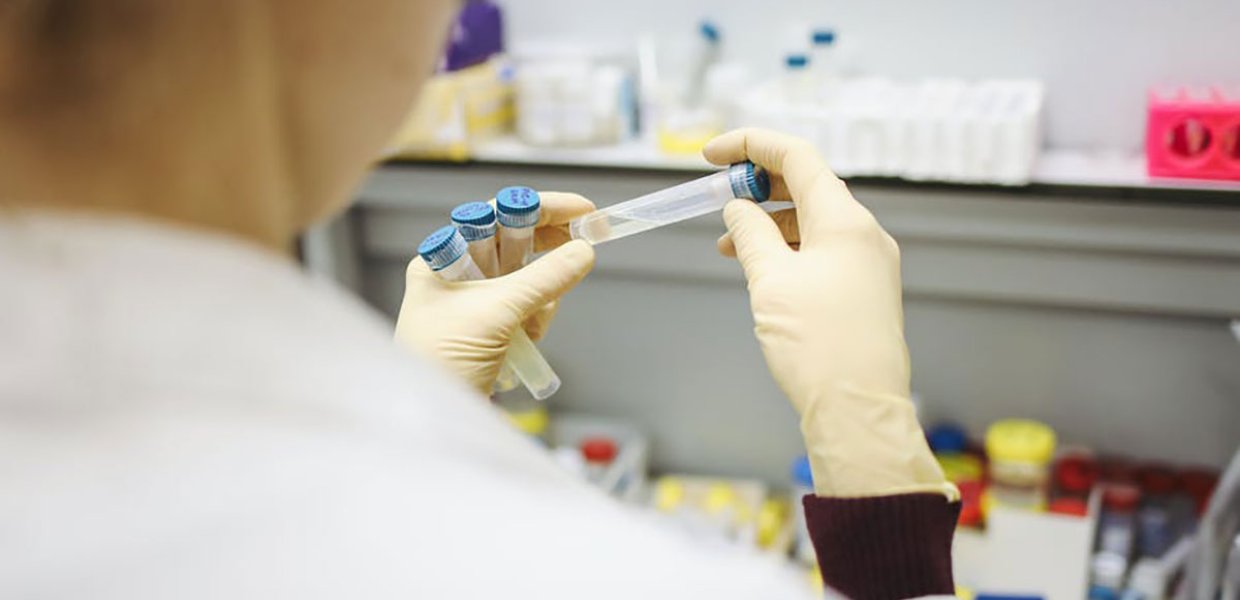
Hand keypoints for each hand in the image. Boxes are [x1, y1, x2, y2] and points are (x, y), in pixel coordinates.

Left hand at [395, 193, 594, 394]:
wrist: (428, 423)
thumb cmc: (440, 362)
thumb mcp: (496, 313)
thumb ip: (544, 278)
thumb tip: (583, 251)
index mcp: (442, 259)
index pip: (497, 215)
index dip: (541, 208)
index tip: (583, 210)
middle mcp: (456, 275)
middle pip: (515, 243)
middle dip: (548, 250)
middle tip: (586, 244)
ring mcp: (474, 304)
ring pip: (528, 278)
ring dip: (542, 295)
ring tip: (533, 324)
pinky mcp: (490, 330)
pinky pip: (527, 308)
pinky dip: (537, 318)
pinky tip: (530, 338)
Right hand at [706, 128, 953, 498]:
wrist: (859, 412)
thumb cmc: (818, 347)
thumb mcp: (770, 281)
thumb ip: (750, 234)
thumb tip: (737, 210)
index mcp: (845, 220)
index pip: (797, 157)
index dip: (751, 145)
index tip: (710, 155)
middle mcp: (864, 234)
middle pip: (808, 185)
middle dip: (758, 185)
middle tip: (716, 197)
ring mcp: (868, 264)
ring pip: (813, 221)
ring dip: (769, 221)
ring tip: (728, 243)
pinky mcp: (864, 292)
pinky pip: (822, 251)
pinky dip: (787, 249)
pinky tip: (760, 269)